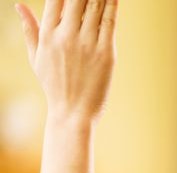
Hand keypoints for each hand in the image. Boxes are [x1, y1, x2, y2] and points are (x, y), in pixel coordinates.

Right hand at [18, 0, 117, 126]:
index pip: (56, 0)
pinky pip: (110, 23)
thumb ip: (30, 29)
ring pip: (95, 8)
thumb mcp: (36, 57)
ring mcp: (87, 44)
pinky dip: (112, 6)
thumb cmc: (54, 85)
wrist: (73, 112)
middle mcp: (66, 36)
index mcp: (48, 35)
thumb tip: (19, 5)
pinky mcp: (106, 53)